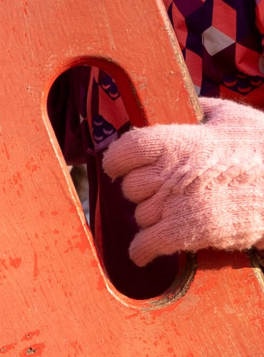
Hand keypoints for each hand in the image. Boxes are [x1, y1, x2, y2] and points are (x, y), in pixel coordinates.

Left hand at [102, 97, 263, 264]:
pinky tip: (147, 249)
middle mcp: (172, 172)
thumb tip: (184, 106)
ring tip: (180, 210)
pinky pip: (144, 245)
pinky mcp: (185, 232)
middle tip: (167, 189)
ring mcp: (176, 204)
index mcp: (180, 141)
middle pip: (131, 188)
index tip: (123, 166)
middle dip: (145, 190)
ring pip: (140, 216)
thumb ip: (203, 111)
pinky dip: (143, 250)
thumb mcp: (236, 119)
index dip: (120, 160)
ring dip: (153, 217)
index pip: (125, 150)